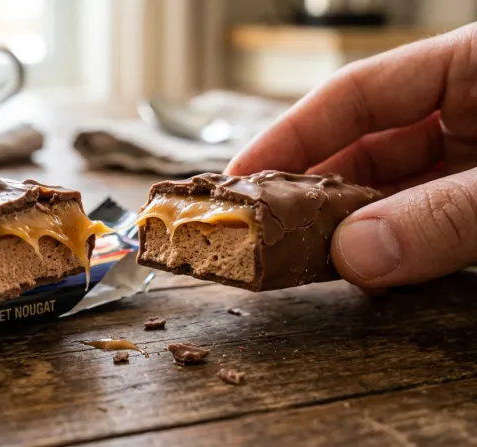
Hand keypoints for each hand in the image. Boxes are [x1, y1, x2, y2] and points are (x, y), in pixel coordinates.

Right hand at [225, 23, 476, 288]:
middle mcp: (469, 109)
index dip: (289, 135)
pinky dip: (401, 251)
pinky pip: (429, 223)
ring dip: (354, 232)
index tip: (238, 180)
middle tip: (266, 237)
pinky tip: (373, 273)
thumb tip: (353, 255)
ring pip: (394, 192)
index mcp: (472, 65)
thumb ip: (444, 215)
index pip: (353, 93)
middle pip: (365, 147)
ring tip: (311, 264)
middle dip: (315, 196)